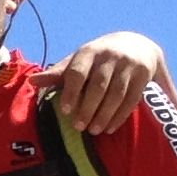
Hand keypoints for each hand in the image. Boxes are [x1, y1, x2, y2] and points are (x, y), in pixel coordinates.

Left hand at [47, 33, 167, 133]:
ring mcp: (129, 64)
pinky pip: (132, 98)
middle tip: (78, 127)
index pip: (77, 72)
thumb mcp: (79, 61)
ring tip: (94, 131)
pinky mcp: (145, 74)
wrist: (137, 44)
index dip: (71, 92)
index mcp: (89, 52)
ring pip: (117, 93)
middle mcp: (110, 56)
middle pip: (99, 85)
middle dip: (88, 108)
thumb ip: (58, 73)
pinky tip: (111, 127)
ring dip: (105, 115)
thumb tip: (31, 81)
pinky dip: (121, 115)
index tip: (64, 111)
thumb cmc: (98, 59)